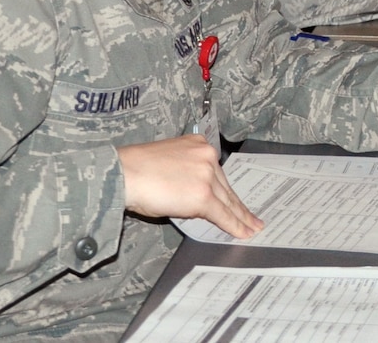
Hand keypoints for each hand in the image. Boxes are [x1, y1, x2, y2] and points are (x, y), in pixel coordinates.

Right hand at [117, 134, 261, 237]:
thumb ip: (187, 174)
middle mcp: (207, 156)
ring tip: (252, 228)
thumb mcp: (169, 163)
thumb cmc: (136, 170)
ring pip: (228, 201)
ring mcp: (207, 175)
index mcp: (199, 144)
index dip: (228, 191)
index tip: (238, 199)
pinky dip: (234, 225)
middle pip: (226, 187)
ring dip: (241, 218)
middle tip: (253, 218)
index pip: (217, 173)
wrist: (124, 174)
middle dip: (239, 206)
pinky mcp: (203, 195)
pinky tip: (243, 232)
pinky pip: (222, 214)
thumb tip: (191, 194)